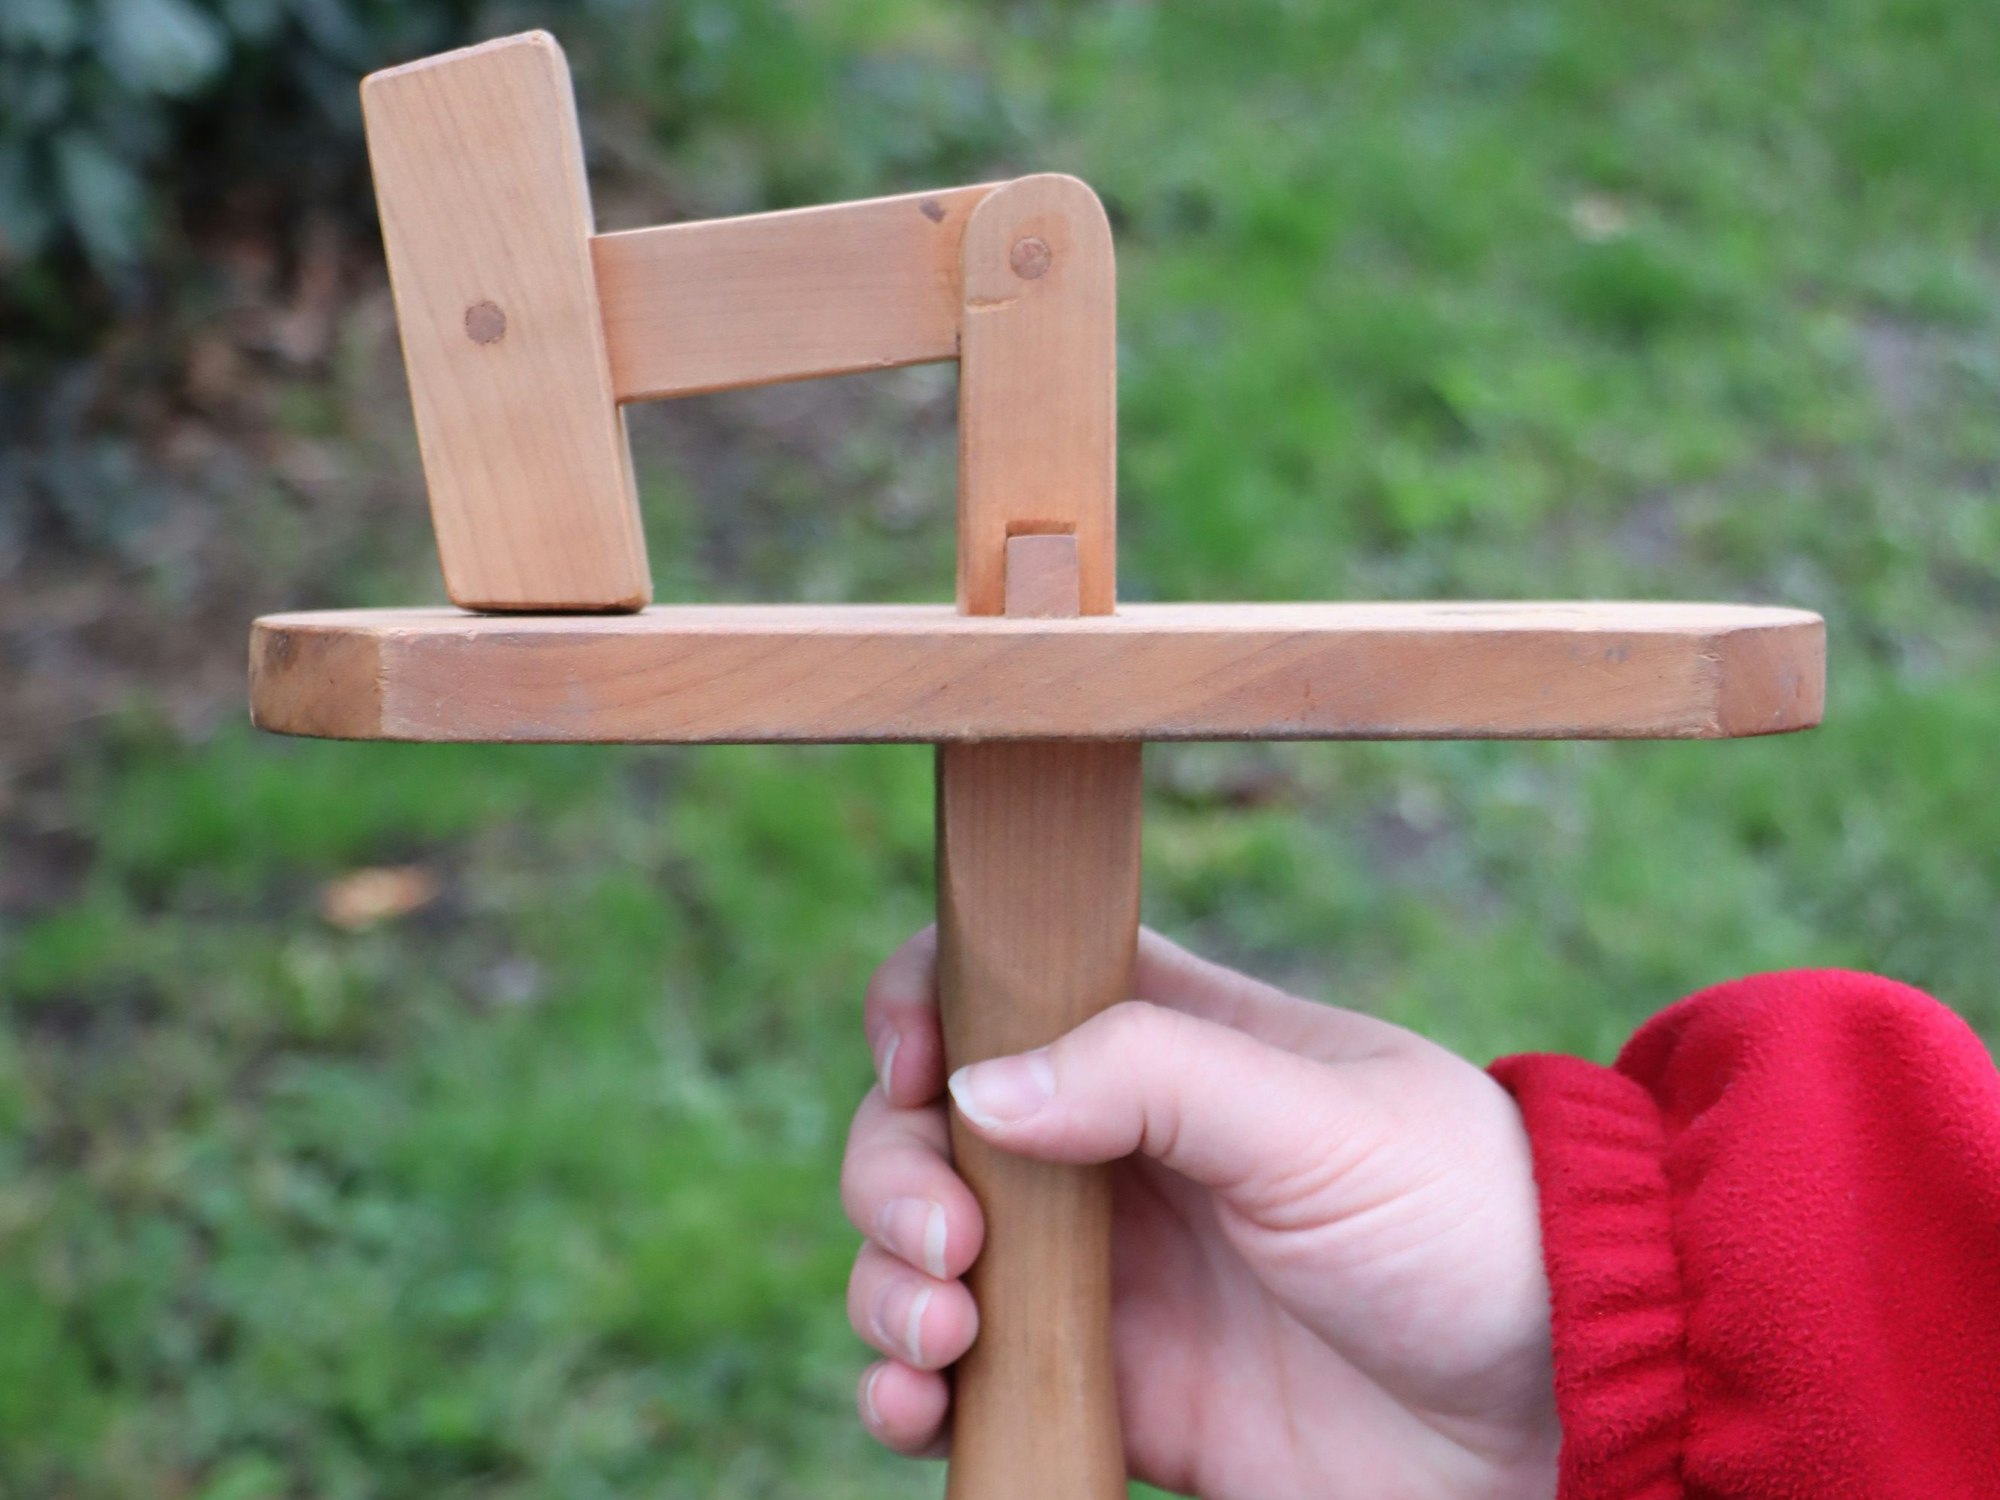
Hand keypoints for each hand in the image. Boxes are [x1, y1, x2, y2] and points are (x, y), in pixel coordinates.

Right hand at [840, 926, 1558, 1499]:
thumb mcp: (1322, 1120)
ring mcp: (1101, 1272)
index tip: (915, 1062)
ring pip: (921, 1253)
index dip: (922, 1005)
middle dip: (894, 1174)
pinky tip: (924, 1409)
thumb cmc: (1464, 1223)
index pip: (996, 980)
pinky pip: (964, 1385)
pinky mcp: (1104, 1388)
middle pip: (926, 1126)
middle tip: (952, 1241)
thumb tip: (973, 1083)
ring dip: (886, 1286)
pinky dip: (908, 1393)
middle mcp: (1110, 1149)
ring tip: (944, 1340)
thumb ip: (1152, 1076)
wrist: (1556, 1410)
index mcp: (1161, 1040)